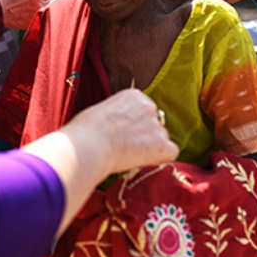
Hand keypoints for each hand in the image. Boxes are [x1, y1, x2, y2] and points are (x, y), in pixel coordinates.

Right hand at [0, 0, 50, 29]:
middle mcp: (37, 3)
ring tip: (33, 11)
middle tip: (36, 2)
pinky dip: (35, 20)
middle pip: (49, 2)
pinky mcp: (30, 24)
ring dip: (42, 11)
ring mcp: (35, 15)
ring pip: (46, 12)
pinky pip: (38, 21)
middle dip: (44, 2)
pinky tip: (28, 18)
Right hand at [64, 89, 178, 174]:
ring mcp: (156, 125)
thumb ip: (117, 115)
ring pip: (161, 139)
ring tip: (128, 155)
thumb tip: (116, 126)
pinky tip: (142, 160)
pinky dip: (160, 158)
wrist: (88, 145)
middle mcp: (149, 106)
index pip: (143, 110)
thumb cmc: (85, 131)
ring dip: (150, 147)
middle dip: (144, 135)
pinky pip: (171, 152)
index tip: (123, 133)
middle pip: (155, 123)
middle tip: (126, 146)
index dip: (134, 125)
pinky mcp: (161, 144)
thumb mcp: (100, 111)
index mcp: (133, 95)